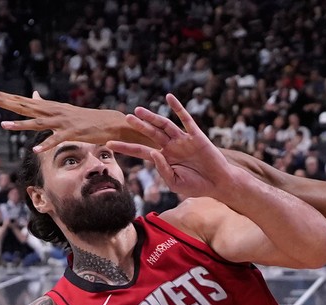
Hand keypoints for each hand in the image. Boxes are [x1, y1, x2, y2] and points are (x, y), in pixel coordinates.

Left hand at [0, 88, 151, 151]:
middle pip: (24, 106)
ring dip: (20, 125)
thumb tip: (32, 94)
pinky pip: (57, 141)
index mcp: (49, 107)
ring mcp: (62, 123)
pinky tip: (34, 149)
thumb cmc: (85, 118)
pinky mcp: (73, 133)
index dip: (3, 97)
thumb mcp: (62, 109)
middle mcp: (53, 112)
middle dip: (3, 101)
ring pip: (37, 124)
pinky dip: (46, 145)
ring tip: (3, 126)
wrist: (110, 122)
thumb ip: (45, 104)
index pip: (21, 100)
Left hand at [107, 94, 239, 200]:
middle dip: (138, 126)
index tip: (108, 144)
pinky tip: (169, 97)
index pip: (140, 151)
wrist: (217, 183)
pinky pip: (185, 119)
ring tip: (138, 111)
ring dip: (152, 117)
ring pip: (164, 125)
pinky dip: (177, 107)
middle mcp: (171, 147)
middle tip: (125, 118)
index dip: (125, 147)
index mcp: (163, 158)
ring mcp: (183, 140)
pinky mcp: (196, 135)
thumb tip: (153, 152)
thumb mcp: (174, 182)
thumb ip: (162, 169)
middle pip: (150, 134)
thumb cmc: (196, 186)